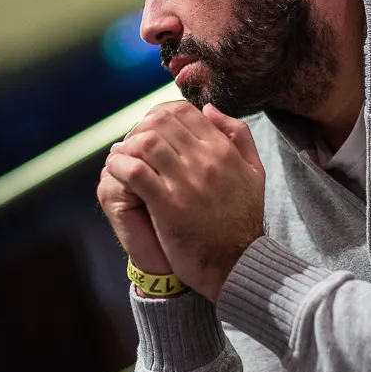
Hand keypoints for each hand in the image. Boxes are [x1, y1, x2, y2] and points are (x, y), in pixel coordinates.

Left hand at [104, 101, 265, 301]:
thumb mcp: (254, 171)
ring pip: (144, 143)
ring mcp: (186, 183)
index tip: (150, 131)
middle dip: (139, 129)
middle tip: (131, 145)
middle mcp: (206, 161)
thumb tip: (209, 108)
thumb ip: (238, 135)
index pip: (182, 111)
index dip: (158, 115)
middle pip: (160, 123)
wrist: (238, 263)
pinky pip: (135, 172)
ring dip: (127, 147)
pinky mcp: (168, 206)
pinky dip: (119, 166)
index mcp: (223, 150)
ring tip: (122, 159)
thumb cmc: (243, 219)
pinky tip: (116, 171)